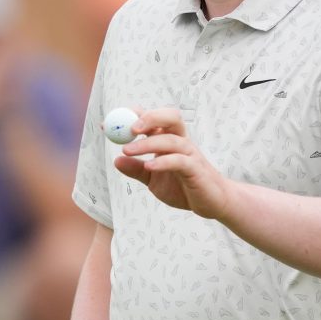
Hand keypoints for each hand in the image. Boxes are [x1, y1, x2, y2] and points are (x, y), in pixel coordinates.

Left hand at [116, 107, 234, 219]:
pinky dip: (163, 162)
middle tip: (128, 128)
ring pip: (170, 139)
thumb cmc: (184, 187)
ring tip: (126, 151)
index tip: (108, 123)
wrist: (212, 203)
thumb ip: (136, 169)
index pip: (152, 120)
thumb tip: (116, 160)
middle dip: (148, 117)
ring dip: (147, 143)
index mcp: (170, 140)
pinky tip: (149, 167)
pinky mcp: (196, 169)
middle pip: (169, 117)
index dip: (132, 117)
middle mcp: (181, 141)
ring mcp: (190, 154)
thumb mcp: (153, 180)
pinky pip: (180, 161)